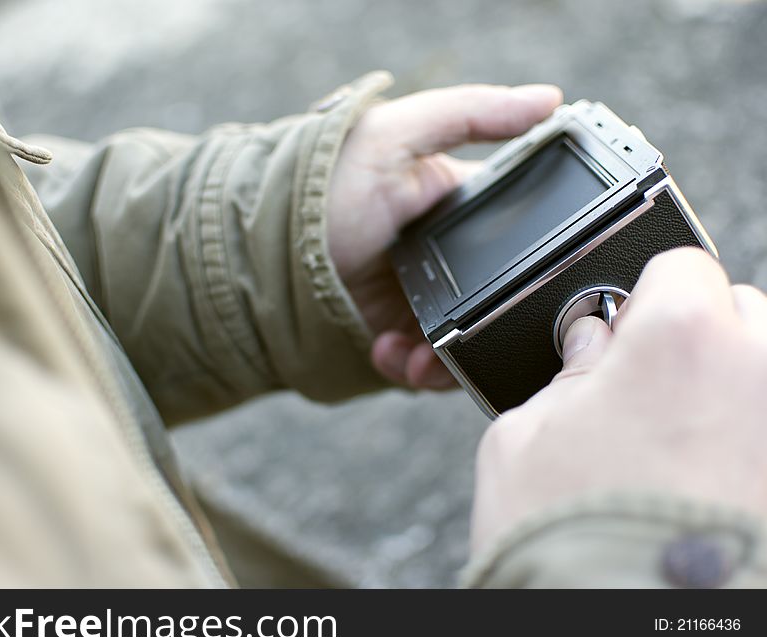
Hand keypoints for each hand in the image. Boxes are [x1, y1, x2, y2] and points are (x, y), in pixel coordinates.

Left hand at [327, 83, 562, 388]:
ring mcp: (416, 302)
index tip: (539, 278)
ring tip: (421, 360)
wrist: (254, 248)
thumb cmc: (321, 180)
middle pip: (496, 301)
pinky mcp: (389, 335)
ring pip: (465, 343)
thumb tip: (549, 99)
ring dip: (450, 360)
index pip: (515, 235)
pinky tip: (390, 354)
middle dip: (491, 327)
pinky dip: (412, 370)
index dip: (533, 258)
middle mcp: (443, 259)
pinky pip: (422, 365)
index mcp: (454, 207)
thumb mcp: (395, 136)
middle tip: (477, 337)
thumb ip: (470, 113)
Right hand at [471, 248, 766, 549]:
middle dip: (696, 341)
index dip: (643, 301)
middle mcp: (763, 372)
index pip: (682, 264)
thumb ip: (569, 371)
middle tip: (645, 398)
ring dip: (730, 391)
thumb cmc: (565, 540)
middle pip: (742, 313)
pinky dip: (744, 441)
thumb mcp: (524, 434)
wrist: (625, 631)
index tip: (623, 336)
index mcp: (683, 336)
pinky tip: (703, 481)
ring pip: (766, 373)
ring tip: (678, 450)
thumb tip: (592, 341)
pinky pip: (766, 428)